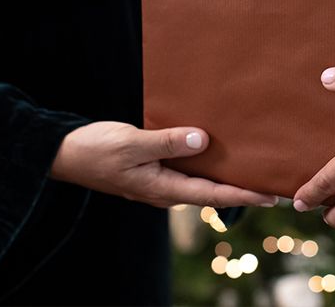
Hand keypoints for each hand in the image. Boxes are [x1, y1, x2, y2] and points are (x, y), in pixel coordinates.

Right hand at [50, 121, 277, 208]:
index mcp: (162, 188)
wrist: (63, 154)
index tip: (272, 194)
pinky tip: (214, 149)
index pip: (212, 195)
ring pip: (199, 181)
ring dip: (225, 175)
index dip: (244, 195)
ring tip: (252, 164)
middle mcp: (164, 190)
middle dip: (242, 187)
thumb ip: (167, 142)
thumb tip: (203, 139)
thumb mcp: (131, 142)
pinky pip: (184, 169)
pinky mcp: (151, 170)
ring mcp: (157, 181)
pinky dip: (203, 163)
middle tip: (272, 180)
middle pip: (211, 191)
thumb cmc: (94, 149)